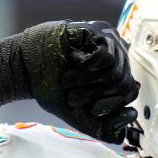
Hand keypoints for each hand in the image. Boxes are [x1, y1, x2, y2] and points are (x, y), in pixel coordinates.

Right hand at [0, 20, 139, 143]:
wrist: (26, 71)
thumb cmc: (52, 90)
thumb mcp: (81, 117)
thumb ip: (104, 127)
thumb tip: (128, 125)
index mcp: (115, 77)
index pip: (131, 93)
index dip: (112, 106)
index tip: (93, 111)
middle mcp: (116, 58)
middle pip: (125, 84)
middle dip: (95, 97)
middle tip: (72, 97)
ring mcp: (109, 42)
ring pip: (116, 72)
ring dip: (86, 82)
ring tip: (68, 79)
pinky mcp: (97, 30)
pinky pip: (106, 55)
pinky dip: (87, 66)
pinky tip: (73, 61)